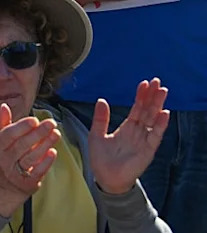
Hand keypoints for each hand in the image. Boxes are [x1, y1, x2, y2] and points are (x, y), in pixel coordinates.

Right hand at [0, 104, 58, 216]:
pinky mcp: (27, 182)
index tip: (34, 119)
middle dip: (38, 133)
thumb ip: (4, 123)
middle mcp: (5, 160)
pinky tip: (53, 151)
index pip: (8, 134)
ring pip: (31, 157)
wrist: (7, 186)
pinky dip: (46, 162)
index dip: (21, 126)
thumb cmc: (8, 156)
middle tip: (51, 123)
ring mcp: (16, 172)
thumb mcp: (3, 140)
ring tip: (57, 134)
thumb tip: (4, 106)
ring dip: (45, 144)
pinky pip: (38, 171)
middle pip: (22, 145)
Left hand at [89, 79, 168, 194]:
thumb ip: (101, 118)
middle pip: (147, 110)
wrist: (105, 178)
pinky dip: (159, 125)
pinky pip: (155, 136)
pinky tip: (164, 113)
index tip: (145, 83)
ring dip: (158, 106)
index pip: (137, 108)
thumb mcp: (97, 134)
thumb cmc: (101, 158)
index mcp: (127, 127)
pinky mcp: (147, 150)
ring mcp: (144, 140)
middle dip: (152, 96)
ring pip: (152, 119)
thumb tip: (102, 100)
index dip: (141, 96)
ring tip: (163, 91)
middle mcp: (138, 132)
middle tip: (157, 81)